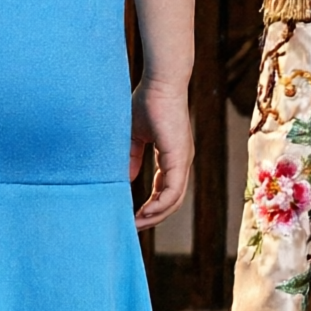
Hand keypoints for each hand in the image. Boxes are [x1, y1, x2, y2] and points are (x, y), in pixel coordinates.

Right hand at [131, 76, 191, 229]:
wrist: (160, 83)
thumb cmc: (147, 102)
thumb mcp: (134, 135)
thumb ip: (131, 157)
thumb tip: (127, 178)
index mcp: (172, 156)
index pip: (165, 189)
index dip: (150, 206)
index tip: (132, 216)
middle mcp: (181, 161)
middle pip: (172, 200)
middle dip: (153, 217)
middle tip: (133, 227)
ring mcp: (183, 160)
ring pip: (174, 199)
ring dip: (156, 215)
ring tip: (137, 224)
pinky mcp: (180, 156)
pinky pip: (173, 189)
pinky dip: (160, 204)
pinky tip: (146, 212)